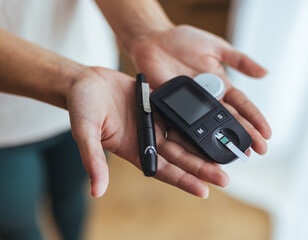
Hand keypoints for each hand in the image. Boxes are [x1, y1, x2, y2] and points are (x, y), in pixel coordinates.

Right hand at [67, 67, 228, 197]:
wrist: (85, 81)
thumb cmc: (81, 106)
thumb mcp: (85, 132)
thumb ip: (93, 159)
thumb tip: (96, 191)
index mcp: (134, 150)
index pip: (162, 170)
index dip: (182, 180)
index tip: (203, 191)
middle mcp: (148, 139)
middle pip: (180, 157)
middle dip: (201, 167)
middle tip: (224, 177)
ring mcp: (155, 122)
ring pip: (184, 137)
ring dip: (203, 145)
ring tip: (226, 152)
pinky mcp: (158, 106)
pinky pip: (180, 114)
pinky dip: (195, 119)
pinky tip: (212, 122)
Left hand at [128, 25, 271, 154]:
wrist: (155, 41)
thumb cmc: (184, 41)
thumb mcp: (216, 47)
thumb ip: (239, 60)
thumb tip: (265, 72)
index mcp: (220, 85)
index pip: (242, 105)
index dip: (255, 119)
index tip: (267, 134)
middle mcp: (208, 99)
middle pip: (229, 120)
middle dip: (245, 135)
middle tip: (257, 151)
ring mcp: (190, 106)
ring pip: (208, 127)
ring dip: (220, 142)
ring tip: (233, 155)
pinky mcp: (172, 109)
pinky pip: (183, 126)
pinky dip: (191, 139)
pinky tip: (201, 152)